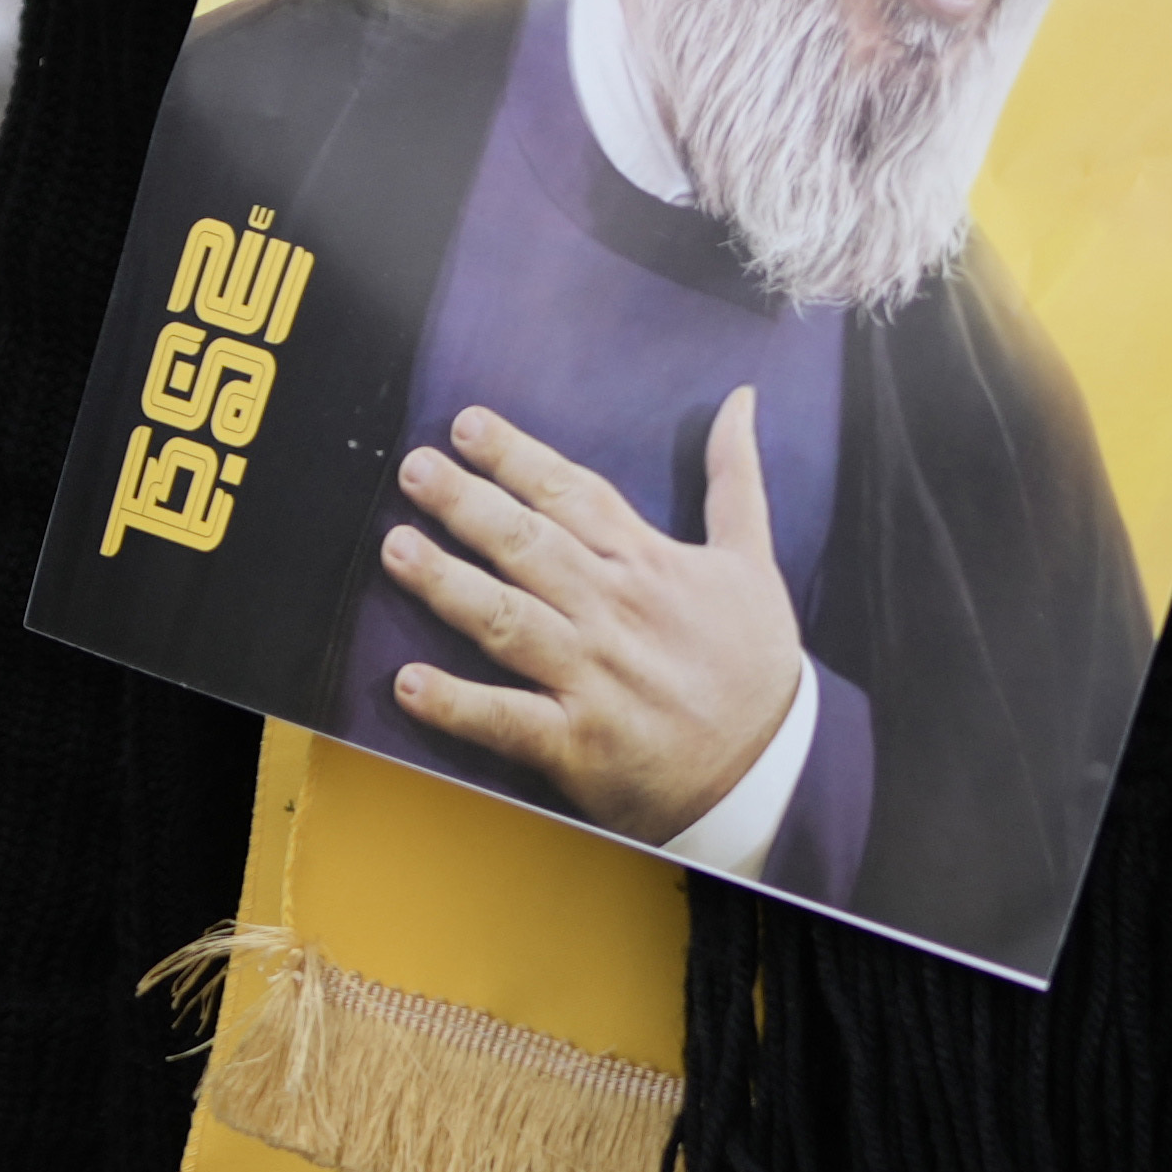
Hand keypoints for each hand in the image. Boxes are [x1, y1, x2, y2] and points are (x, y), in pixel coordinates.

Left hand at [384, 394, 805, 842]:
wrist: (775, 771)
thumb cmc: (756, 664)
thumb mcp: (751, 561)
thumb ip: (734, 477)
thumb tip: (741, 400)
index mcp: (649, 564)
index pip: (573, 496)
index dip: (517, 457)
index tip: (464, 424)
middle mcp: (614, 612)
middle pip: (529, 546)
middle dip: (468, 504)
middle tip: (414, 468)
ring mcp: (593, 677)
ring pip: (508, 620)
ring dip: (448, 584)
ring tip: (396, 548)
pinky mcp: (579, 743)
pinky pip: (508, 719)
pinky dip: (458, 704)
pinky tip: (408, 683)